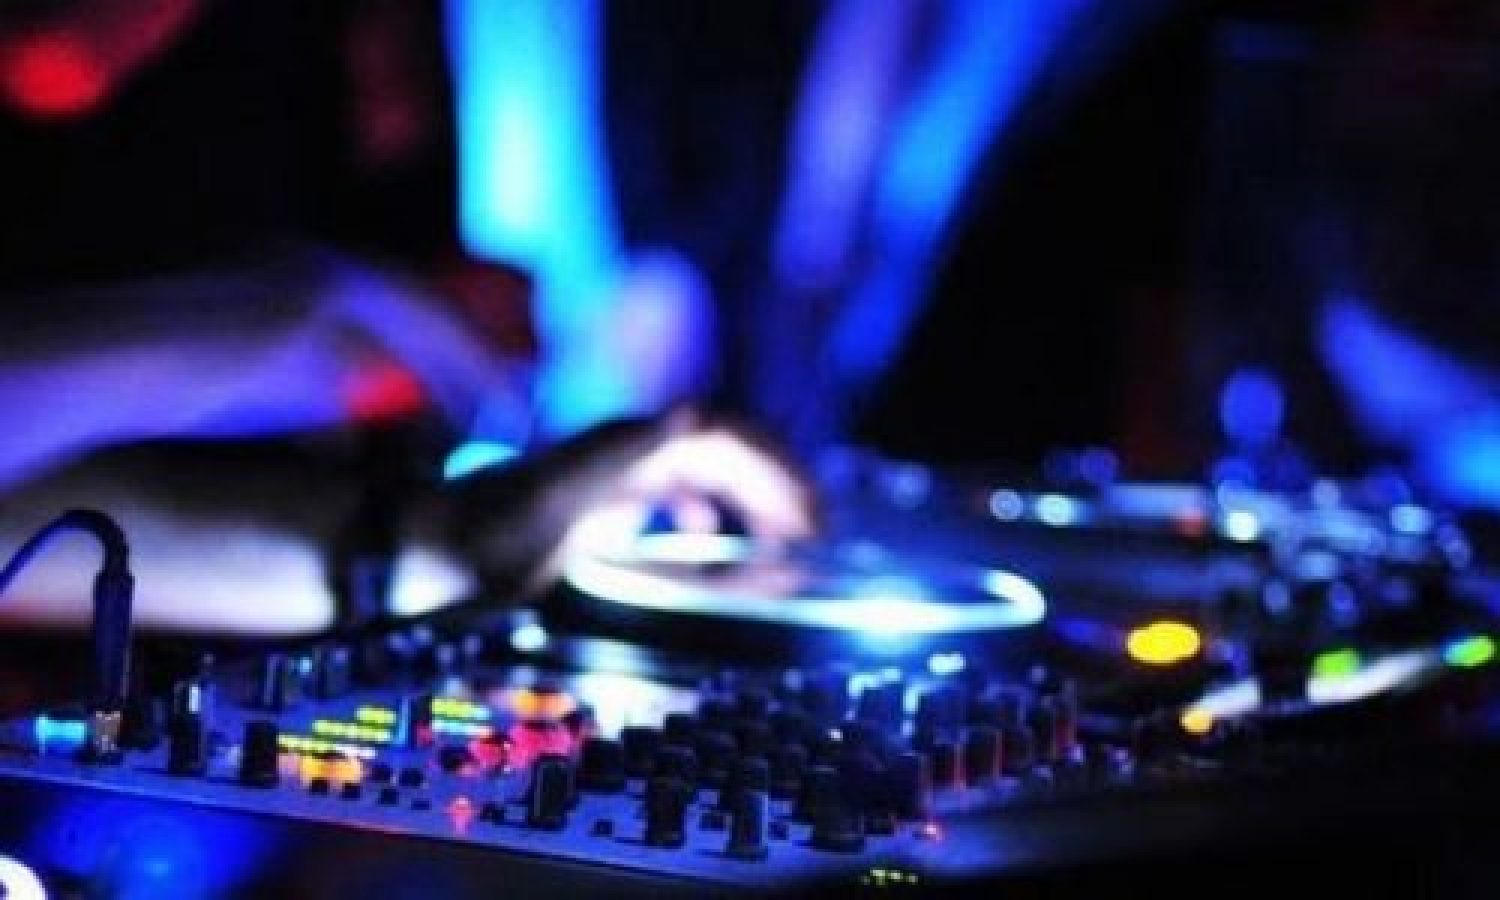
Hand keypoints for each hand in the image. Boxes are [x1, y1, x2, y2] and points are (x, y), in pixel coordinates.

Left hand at [445, 409, 817, 596]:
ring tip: (785, 537)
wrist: (422, 553)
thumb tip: (696, 413)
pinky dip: (705, 514)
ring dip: (748, 498)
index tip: (811, 510)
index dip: (776, 464)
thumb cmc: (488, 534)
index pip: (726, 432)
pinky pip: (670, 497)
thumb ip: (624, 454)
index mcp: (630, 441)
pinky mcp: (597, 505)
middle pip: (723, 451)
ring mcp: (612, 476)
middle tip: (816, 531)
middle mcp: (627, 449)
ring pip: (702, 473)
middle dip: (775, 483)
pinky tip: (711, 540)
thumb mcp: (559, 496)